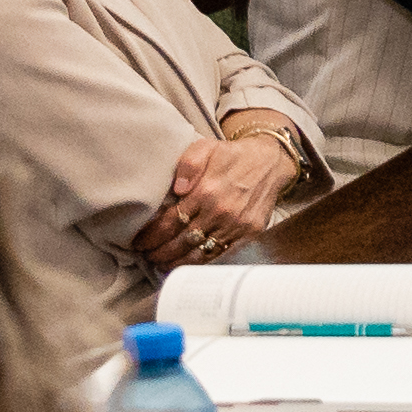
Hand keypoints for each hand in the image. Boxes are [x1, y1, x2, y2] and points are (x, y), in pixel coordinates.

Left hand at [139, 122, 296, 264]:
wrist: (272, 161)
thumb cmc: (234, 155)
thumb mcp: (206, 147)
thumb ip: (188, 164)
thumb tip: (178, 188)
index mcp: (207, 191)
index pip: (170, 222)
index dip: (152, 236)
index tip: (139, 242)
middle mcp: (221, 212)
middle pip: (182, 241)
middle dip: (160, 252)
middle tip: (146, 256)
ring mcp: (237, 225)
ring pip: (200, 253)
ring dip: (178, 262)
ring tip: (162, 264)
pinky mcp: (250, 233)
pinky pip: (222, 254)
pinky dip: (203, 263)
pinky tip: (189, 265)